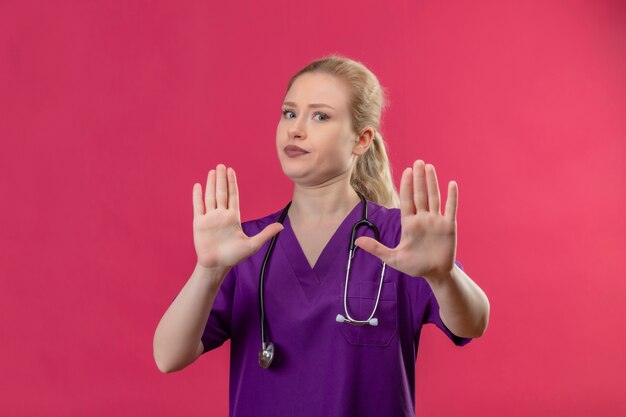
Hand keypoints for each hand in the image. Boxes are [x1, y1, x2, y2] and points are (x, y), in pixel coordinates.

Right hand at [192, 164, 283, 268]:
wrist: (217, 266)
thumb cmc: (234, 256)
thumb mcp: (253, 245)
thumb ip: (266, 234)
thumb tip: (281, 226)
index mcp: (233, 217)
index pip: (233, 196)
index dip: (232, 183)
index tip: (231, 170)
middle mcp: (221, 215)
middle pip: (221, 193)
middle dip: (222, 179)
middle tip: (221, 165)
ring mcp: (210, 218)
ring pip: (210, 197)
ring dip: (211, 184)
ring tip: (212, 171)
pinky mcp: (199, 224)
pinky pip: (198, 207)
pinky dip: (197, 196)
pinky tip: (198, 186)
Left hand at [354, 160, 456, 280]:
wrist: (435, 274)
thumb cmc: (414, 266)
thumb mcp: (392, 258)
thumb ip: (376, 248)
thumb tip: (356, 241)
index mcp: (409, 223)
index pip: (407, 200)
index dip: (407, 185)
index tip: (406, 170)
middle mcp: (422, 218)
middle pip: (420, 194)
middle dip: (419, 178)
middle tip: (418, 161)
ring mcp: (436, 221)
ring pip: (434, 198)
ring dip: (432, 183)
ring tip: (430, 167)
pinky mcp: (448, 226)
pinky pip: (451, 209)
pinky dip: (452, 197)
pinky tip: (451, 184)